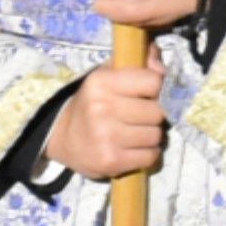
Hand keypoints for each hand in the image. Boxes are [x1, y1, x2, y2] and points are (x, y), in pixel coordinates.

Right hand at [48, 59, 167, 177]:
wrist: (64, 137)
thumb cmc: (93, 102)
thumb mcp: (108, 75)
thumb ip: (137, 64)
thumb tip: (161, 66)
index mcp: (102, 82)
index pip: (153, 81)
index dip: (157, 88)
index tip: (150, 93)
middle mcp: (102, 108)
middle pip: (157, 111)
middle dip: (155, 114)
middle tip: (141, 116)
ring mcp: (106, 137)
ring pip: (155, 135)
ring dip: (151, 135)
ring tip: (136, 132)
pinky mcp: (111, 161)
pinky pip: (150, 156)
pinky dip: (147, 154)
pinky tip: (133, 148)